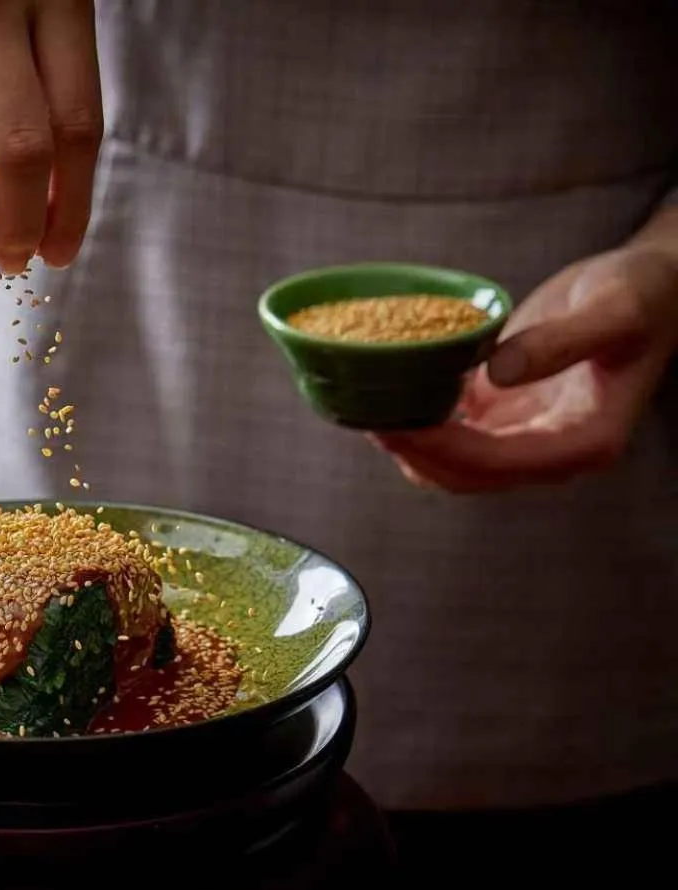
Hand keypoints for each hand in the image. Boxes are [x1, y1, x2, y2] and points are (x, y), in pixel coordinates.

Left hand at [373, 239, 677, 493]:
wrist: (650, 289)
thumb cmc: (641, 295)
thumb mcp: (615, 309)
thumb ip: (562, 342)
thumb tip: (499, 372)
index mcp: (586, 441)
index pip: (501, 463)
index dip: (445, 451)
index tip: (400, 426)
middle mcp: (553, 452)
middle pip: (468, 476)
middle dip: (415, 453)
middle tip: (365, 417)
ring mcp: (526, 439)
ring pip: (452, 466)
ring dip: (409, 446)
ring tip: (365, 408)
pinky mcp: (504, 419)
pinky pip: (452, 437)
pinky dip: (418, 425)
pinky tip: (385, 396)